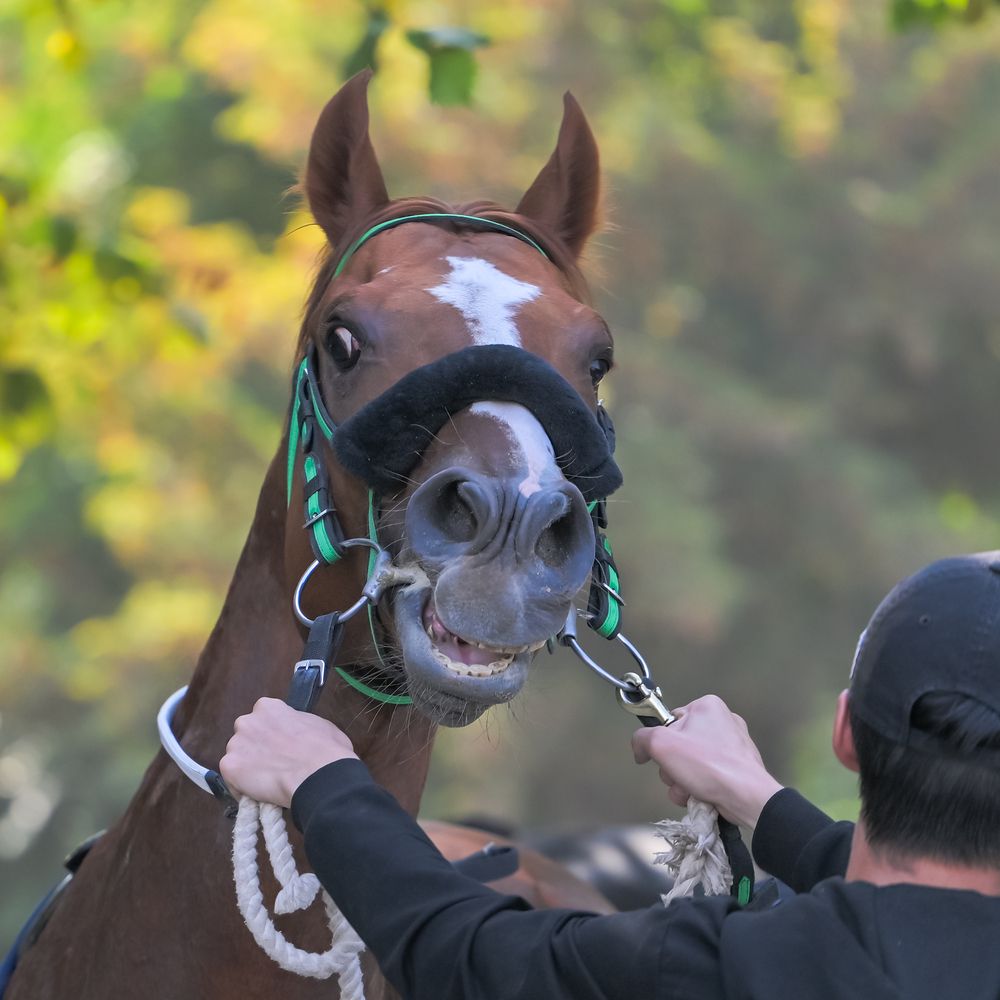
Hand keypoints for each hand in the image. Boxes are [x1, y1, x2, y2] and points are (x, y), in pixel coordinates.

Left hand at [220, 698, 357, 808]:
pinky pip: (232, 780)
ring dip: (249, 768)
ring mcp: (235, 745)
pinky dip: (243, 788)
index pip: (262, 718)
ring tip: (268, 783)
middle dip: (256, 748)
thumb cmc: (325, 749)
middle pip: (246, 736)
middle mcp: (247, 721)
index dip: (271, 733)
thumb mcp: (318, 724)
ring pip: (237, 758)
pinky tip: (260, 794)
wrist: (318, 774)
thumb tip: (297, 734)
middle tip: (273, 763)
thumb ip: (298, 724)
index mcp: (268, 707)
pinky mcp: (229, 768)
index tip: (279, 745)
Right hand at [631, 694, 782, 828]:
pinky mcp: (740, 768)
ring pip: (691, 764)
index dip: (662, 742)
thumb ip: (641, 739)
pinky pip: (708, 775)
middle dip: (673, 768)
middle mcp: (724, 721)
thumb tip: (640, 750)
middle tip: (678, 777)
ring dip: (683, 782)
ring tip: (690, 791)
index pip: (670, 722)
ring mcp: (735, 745)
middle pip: (680, 745)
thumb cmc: (706, 764)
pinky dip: (700, 788)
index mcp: (707, 706)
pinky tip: (701, 797)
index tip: (664, 757)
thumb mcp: (661, 744)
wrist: (747, 797)